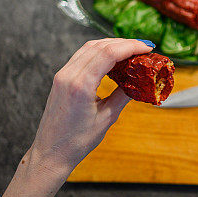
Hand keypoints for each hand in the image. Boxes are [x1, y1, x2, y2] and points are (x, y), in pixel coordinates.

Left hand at [26, 38, 151, 182]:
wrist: (51, 153)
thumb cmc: (76, 142)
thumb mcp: (106, 118)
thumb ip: (123, 96)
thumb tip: (138, 82)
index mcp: (80, 85)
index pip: (108, 53)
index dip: (130, 47)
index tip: (147, 48)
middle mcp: (68, 75)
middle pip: (99, 46)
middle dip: (124, 43)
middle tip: (143, 47)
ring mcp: (62, 75)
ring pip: (89, 47)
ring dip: (111, 44)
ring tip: (130, 50)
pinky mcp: (61, 78)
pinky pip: (81, 56)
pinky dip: (99, 52)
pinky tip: (111, 57)